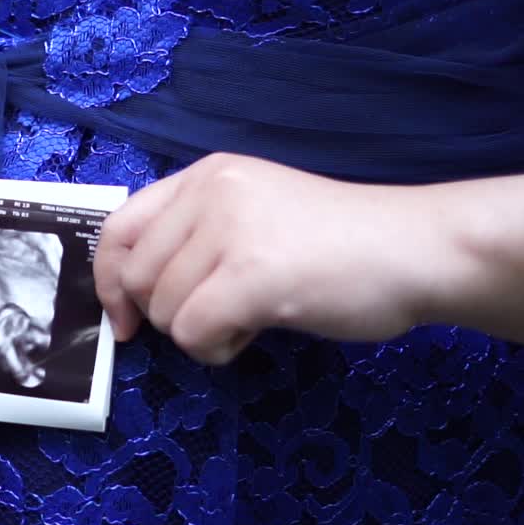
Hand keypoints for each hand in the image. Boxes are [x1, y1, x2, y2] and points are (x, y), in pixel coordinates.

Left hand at [94, 153, 442, 364]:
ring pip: (163, 311)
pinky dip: (218, 348)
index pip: (117, 227)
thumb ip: (194, 236)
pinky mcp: (251, 275)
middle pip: (135, 278)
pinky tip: (258, 329)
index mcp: (206, 176)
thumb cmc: (337, 244)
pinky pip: (192, 334)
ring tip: (253, 313)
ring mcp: (230, 231)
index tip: (124, 317)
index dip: (109, 280)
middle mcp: (210, 193)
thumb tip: (130, 291)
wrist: (414, 250)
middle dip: (168, 313)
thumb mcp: (252, 216)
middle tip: (223, 310)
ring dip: (200, 331)